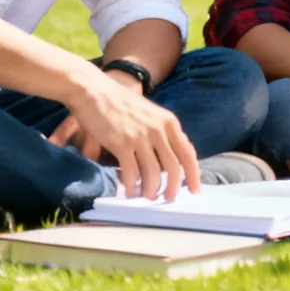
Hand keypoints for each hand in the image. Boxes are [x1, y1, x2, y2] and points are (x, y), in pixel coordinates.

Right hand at [60, 72, 200, 200]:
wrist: (94, 91)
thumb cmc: (120, 104)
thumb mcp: (151, 113)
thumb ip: (163, 132)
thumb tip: (171, 158)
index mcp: (169, 122)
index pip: (188, 153)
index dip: (193, 174)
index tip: (194, 190)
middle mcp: (159, 130)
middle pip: (173, 168)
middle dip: (172, 188)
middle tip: (167, 198)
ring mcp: (140, 137)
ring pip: (153, 174)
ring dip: (150, 190)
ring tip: (146, 197)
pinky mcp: (122, 143)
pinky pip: (131, 173)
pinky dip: (131, 186)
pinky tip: (128, 191)